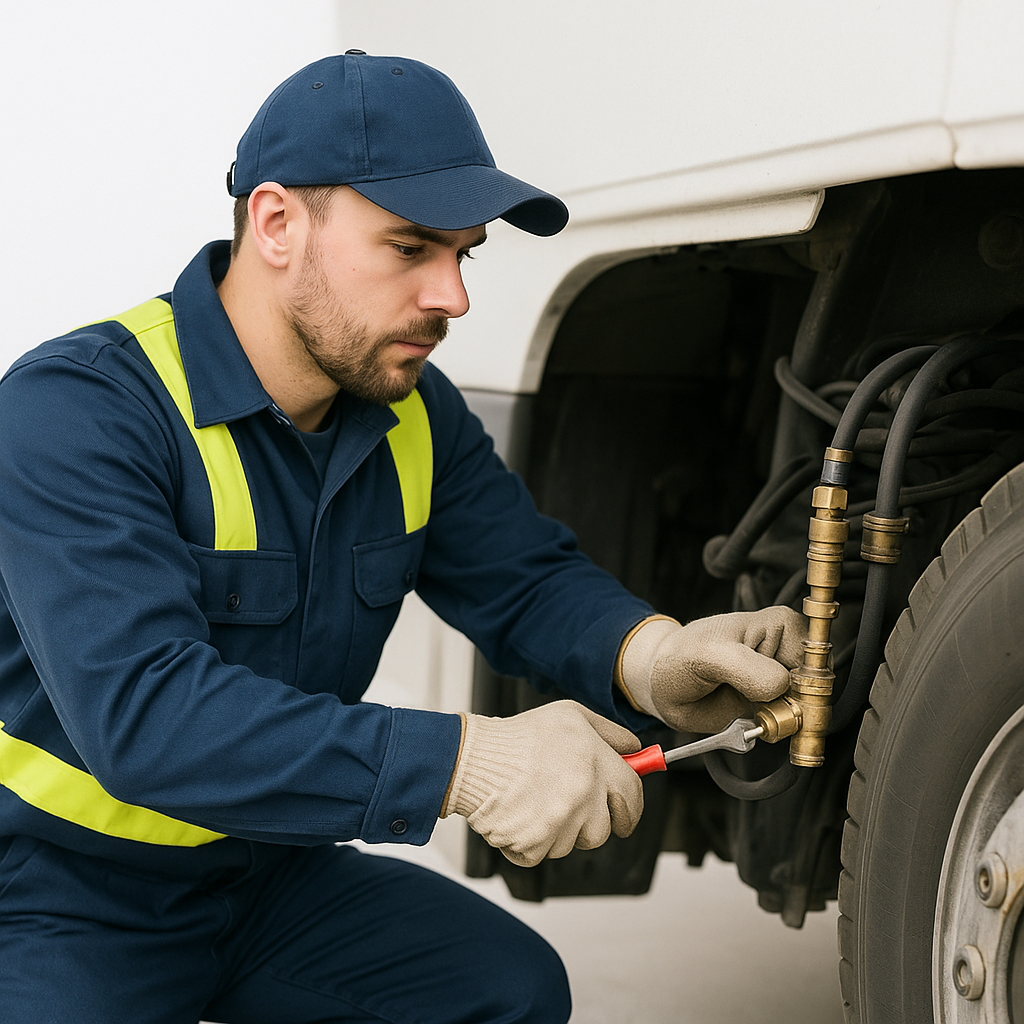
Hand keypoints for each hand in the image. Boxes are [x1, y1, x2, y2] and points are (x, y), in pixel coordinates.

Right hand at [441, 700, 643, 867]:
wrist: (471, 759)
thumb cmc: (519, 737)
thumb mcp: (570, 716)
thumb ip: (609, 732)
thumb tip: (635, 750)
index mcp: (595, 762)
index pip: (633, 795)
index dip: (631, 806)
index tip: (624, 811)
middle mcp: (582, 794)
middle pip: (605, 829)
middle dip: (593, 822)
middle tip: (572, 806)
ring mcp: (558, 822)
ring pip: (574, 843)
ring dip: (560, 830)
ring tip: (537, 801)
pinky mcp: (534, 844)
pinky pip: (545, 853)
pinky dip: (533, 841)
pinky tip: (521, 814)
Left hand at [617, 608, 806, 731]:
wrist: (663, 683)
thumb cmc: (681, 656)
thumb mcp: (708, 655)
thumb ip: (747, 668)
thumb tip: (781, 685)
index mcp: (781, 625)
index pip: (815, 662)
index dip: (803, 686)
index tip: (777, 697)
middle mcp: (788, 651)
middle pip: (819, 690)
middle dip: (797, 709)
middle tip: (761, 708)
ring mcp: (783, 680)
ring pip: (809, 712)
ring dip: (787, 723)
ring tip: (752, 711)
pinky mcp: (775, 705)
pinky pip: (793, 727)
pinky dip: (778, 732)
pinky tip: (753, 721)